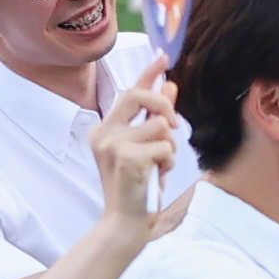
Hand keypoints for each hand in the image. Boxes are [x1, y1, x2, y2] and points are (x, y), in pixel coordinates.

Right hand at [88, 70, 179, 233]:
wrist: (126, 221)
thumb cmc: (138, 186)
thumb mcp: (147, 148)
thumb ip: (155, 118)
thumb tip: (169, 86)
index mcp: (105, 129)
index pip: (128, 92)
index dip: (148, 73)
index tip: (163, 56)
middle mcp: (103, 133)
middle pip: (139, 95)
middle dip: (164, 106)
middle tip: (175, 127)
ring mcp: (112, 145)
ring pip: (160, 125)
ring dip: (170, 147)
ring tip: (159, 166)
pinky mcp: (126, 157)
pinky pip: (165, 146)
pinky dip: (169, 161)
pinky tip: (157, 176)